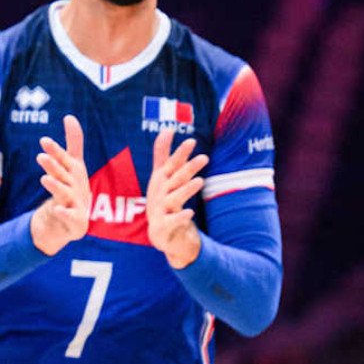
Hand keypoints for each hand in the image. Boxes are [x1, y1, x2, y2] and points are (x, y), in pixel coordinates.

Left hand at [30, 115, 90, 254]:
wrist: (71, 223)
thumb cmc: (71, 189)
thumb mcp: (70, 166)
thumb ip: (72, 143)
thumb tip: (70, 116)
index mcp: (74, 173)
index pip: (64, 160)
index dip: (55, 150)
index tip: (43, 140)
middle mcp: (76, 187)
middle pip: (64, 175)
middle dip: (54, 166)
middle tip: (41, 156)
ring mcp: (77, 204)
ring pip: (66, 194)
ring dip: (57, 186)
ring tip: (45, 178)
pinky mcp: (77, 222)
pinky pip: (72, 218)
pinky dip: (65, 214)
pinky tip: (57, 210)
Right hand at [146, 130, 209, 267]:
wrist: (160, 234)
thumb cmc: (163, 201)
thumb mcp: (163, 178)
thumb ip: (164, 155)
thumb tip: (167, 129)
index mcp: (160, 181)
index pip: (170, 165)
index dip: (180, 154)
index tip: (191, 141)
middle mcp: (159, 194)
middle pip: (174, 179)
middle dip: (187, 168)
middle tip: (204, 157)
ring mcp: (159, 210)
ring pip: (173, 198)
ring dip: (185, 190)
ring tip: (200, 181)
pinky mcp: (162, 227)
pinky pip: (171, 221)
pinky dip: (179, 217)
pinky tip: (190, 213)